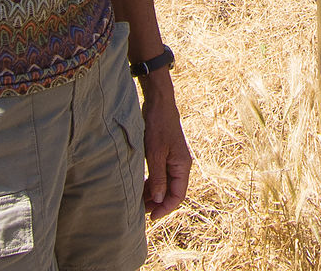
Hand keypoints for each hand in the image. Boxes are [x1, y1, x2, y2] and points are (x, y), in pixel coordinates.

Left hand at [140, 75, 190, 218]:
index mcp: (182, 166)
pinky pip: (161, 175)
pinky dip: (152, 183)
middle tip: (140, 211)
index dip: (165, 208)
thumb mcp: (155, 154)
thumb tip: (158, 200)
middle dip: (158, 203)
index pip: (178, 195)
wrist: (159, 104)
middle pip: (172, 192)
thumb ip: (157, 178)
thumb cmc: (158, 126)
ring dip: (154, 194)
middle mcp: (180, 165)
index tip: (150, 216)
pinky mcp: (166, 155)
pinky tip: (141, 187)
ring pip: (166, 185)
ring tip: (138, 201)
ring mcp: (173, 160)